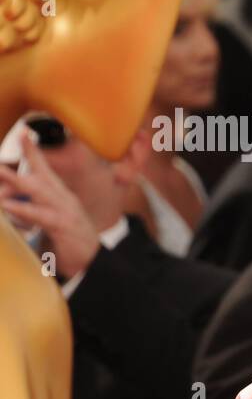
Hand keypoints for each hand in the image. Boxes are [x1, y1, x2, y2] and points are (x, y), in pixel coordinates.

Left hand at [0, 135, 100, 278]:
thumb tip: (11, 203)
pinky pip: (40, 216)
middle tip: (1, 157)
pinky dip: (23, 209)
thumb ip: (33, 211)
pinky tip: (7, 205)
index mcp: (62, 196)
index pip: (46, 170)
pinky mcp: (63, 227)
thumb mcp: (51, 223)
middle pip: (40, 175)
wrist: (95, 265)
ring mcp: (65, 212)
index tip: (23, 133)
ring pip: (38, 191)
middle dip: (21, 161)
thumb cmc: (69, 244)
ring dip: (15, 180)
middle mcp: (64, 199)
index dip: (33, 151)